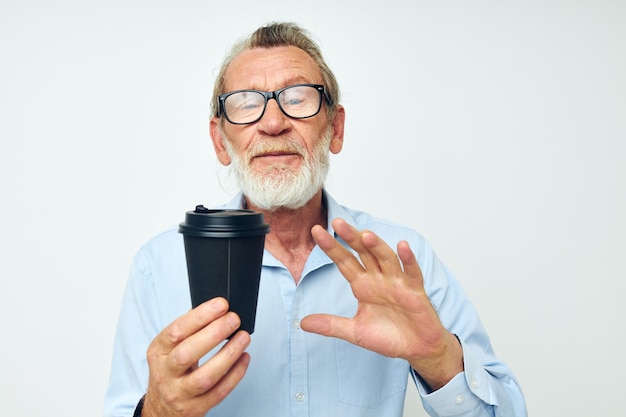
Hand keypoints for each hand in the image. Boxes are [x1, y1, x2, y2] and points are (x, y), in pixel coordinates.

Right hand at [142, 297, 250, 416]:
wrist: (161, 408)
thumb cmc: (170, 371)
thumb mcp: (168, 348)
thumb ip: (188, 329)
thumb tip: (216, 308)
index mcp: (158, 352)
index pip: (176, 331)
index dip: (200, 316)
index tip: (221, 305)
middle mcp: (165, 374)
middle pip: (187, 354)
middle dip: (214, 333)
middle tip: (234, 319)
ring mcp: (179, 393)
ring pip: (205, 377)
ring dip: (228, 354)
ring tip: (243, 337)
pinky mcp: (195, 409)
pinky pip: (219, 392)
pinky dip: (235, 374)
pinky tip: (243, 358)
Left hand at [301, 218, 462, 389]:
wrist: (416, 349)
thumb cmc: (389, 337)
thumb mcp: (355, 332)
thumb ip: (331, 325)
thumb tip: (302, 323)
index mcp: (363, 285)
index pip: (344, 261)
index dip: (331, 247)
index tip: (316, 231)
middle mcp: (378, 278)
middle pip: (363, 253)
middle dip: (351, 237)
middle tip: (337, 222)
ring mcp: (397, 282)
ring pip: (386, 258)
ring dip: (377, 246)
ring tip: (365, 234)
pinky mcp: (415, 291)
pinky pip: (412, 272)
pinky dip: (408, 259)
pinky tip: (402, 246)